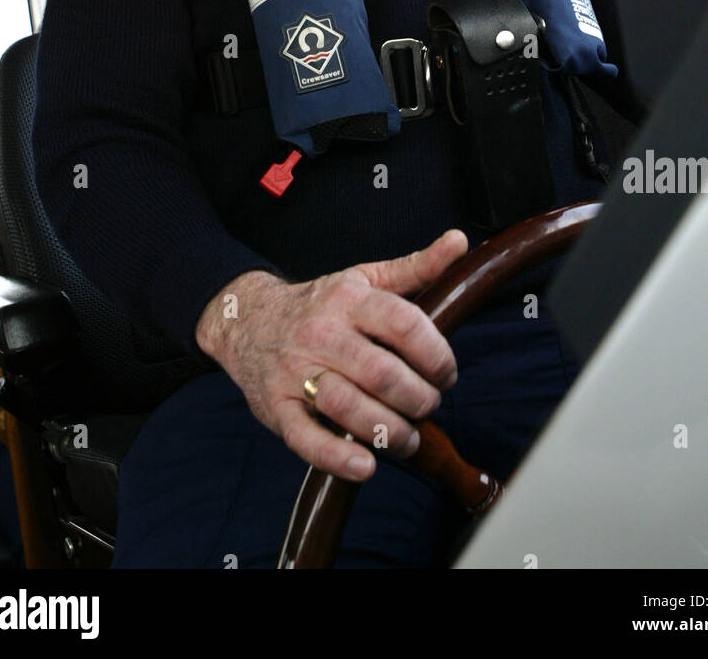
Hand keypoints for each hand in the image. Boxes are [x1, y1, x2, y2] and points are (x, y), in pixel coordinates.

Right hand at [194, 229, 467, 480]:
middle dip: (418, 398)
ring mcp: (295, 371)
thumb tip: (460, 241)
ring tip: (406, 439)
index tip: (447, 373)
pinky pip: (306, 438)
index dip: (436, 354)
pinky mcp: (276, 406)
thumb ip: (416, 266)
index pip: (403, 323)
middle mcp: (321, 332)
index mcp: (348, 299)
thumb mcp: (365, 278)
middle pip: (382, 373)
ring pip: (348, 407)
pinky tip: (366, 466)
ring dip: (389, 431)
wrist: (247, 320)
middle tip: (429, 406)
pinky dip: (338, 457)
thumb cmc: (320, 303)